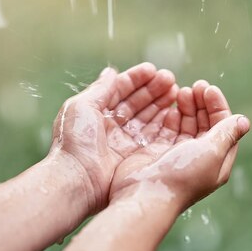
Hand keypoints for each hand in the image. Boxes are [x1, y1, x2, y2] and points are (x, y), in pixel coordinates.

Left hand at [49, 63, 177, 212]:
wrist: (77, 180)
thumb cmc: (75, 142)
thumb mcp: (82, 107)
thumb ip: (100, 89)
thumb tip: (111, 72)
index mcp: (96, 113)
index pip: (120, 90)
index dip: (136, 79)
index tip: (153, 70)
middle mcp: (111, 127)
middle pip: (136, 103)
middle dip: (153, 90)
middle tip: (170, 79)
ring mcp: (124, 142)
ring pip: (147, 118)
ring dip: (161, 103)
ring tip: (176, 90)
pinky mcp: (135, 157)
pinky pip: (154, 136)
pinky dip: (165, 123)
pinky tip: (175, 111)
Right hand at [108, 80, 249, 210]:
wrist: (145, 194)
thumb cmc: (181, 175)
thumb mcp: (211, 152)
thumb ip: (227, 134)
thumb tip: (244, 121)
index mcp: (217, 162)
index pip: (224, 128)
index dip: (218, 107)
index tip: (208, 89)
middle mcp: (198, 159)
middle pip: (205, 124)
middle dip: (202, 103)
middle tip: (195, 86)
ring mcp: (177, 156)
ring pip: (186, 125)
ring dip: (187, 107)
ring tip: (181, 92)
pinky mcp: (157, 152)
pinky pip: (167, 130)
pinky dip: (171, 116)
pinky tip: (170, 107)